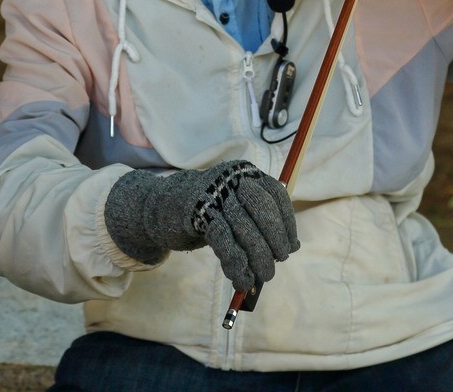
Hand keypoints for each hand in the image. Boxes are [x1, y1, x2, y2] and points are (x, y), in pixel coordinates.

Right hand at [105, 161, 298, 292]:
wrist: (159, 207)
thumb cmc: (206, 210)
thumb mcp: (235, 208)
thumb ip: (260, 221)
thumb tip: (293, 245)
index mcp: (245, 173)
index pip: (276, 196)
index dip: (286, 223)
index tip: (291, 246)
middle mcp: (231, 179)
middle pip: (262, 210)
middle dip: (274, 240)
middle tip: (278, 262)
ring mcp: (213, 194)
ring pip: (245, 228)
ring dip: (257, 257)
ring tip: (262, 276)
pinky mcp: (197, 212)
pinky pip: (224, 241)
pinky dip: (236, 263)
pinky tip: (241, 278)